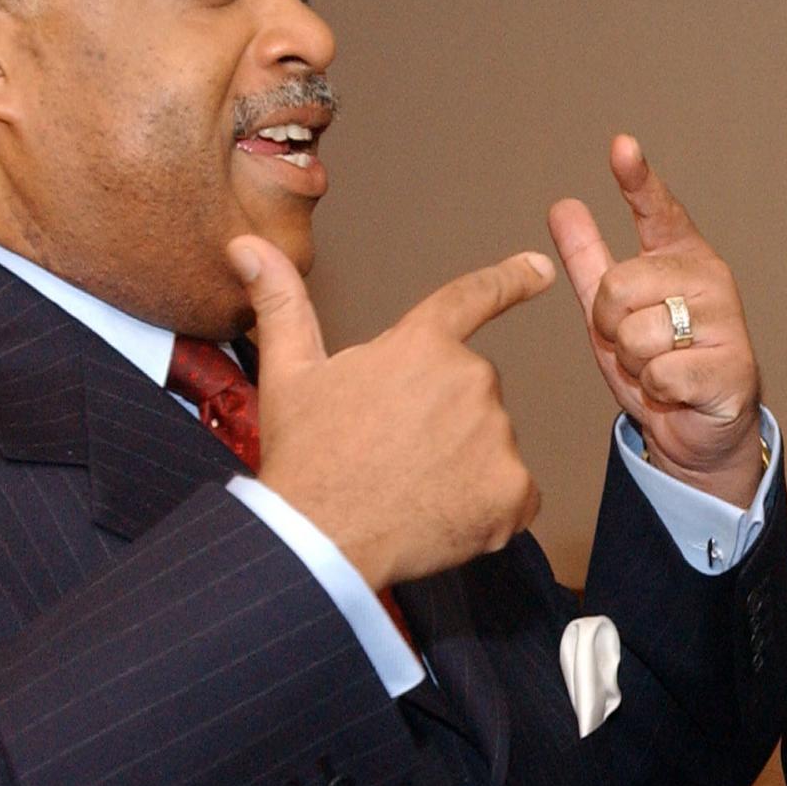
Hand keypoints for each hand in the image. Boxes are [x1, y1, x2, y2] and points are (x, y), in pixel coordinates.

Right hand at [229, 234, 546, 590]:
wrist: (322, 538)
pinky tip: (444, 515)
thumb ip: (283, 304)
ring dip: (461, 463)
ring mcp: (497, 436)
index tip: (538, 268)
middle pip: (470, 392)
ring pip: (490, 443)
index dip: (508, 280)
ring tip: (409, 486)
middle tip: (392, 450)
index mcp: (421, 345)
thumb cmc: (307, 458)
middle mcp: (470, 379)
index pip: (470, 299)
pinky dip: (488, 506)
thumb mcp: (288, 374)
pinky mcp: (513, 490)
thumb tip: (249, 247)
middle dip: (441, 417)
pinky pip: (514, 494)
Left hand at [549, 135, 763, 506]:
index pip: (658, 210)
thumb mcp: (612, 311)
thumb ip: (590, 259)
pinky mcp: (732, 367)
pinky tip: (677, 391)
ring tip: (658, 369)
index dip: (638, 179)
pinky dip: (656, 390)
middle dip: (611, 326)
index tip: (621, 146)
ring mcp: (726, 322)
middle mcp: (709, 279)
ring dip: (634, 364)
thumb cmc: (657, 361)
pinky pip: (660, 372)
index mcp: (681, 257)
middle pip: (620, 285)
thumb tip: (563, 205)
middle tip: (634, 345)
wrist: (697, 428)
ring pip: (638, 335)